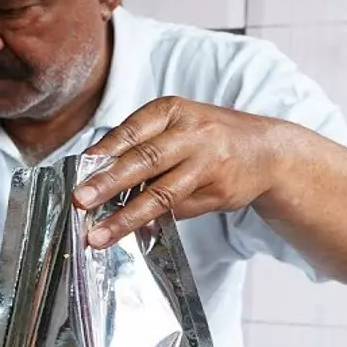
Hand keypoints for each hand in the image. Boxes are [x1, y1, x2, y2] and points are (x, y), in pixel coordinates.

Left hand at [72, 96, 285, 248]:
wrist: (266, 150)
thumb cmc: (207, 136)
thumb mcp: (176, 124)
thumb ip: (141, 143)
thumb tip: (96, 174)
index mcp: (173, 111)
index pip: (132, 131)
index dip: (104, 152)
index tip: (79, 170)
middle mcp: (192, 134)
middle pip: (145, 160)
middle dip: (108, 183)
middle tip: (81, 201)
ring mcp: (208, 164)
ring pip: (161, 194)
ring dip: (126, 218)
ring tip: (99, 235)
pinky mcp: (219, 191)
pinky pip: (179, 210)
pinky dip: (153, 222)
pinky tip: (133, 233)